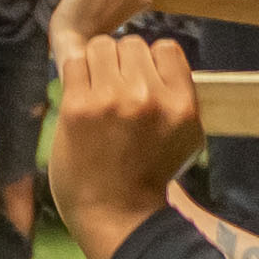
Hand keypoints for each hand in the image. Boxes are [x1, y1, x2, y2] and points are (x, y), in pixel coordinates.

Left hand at [45, 25, 202, 252]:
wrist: (116, 214)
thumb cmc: (149, 176)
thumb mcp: (185, 135)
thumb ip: (176, 96)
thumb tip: (156, 60)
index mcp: (180, 103)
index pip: (166, 48)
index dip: (151, 62)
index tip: (141, 82)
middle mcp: (148, 97)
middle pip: (131, 44)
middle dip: (122, 64)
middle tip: (115, 92)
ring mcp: (110, 99)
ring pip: (100, 47)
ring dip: (96, 65)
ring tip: (96, 93)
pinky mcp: (77, 106)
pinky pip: (73, 63)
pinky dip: (75, 76)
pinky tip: (80, 99)